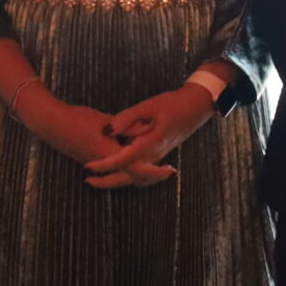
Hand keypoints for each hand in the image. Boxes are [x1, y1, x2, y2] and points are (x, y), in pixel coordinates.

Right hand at [17, 91, 173, 186]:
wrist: (50, 123)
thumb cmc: (78, 118)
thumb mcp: (105, 120)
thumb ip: (128, 127)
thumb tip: (148, 130)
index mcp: (108, 152)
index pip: (137, 167)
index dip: (155, 170)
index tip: (170, 170)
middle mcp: (103, 163)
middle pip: (132, 177)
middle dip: (151, 176)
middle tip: (168, 171)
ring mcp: (96, 164)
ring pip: (123, 175)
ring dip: (140, 173)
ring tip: (157, 168)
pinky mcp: (91, 162)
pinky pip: (114, 171)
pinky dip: (127, 169)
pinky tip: (136, 161)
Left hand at [84, 84, 215, 187]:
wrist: (197, 107)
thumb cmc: (174, 104)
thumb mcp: (148, 106)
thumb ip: (127, 118)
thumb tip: (108, 129)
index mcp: (151, 143)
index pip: (123, 160)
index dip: (105, 165)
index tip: (88, 167)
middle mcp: (155, 155)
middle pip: (129, 176)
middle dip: (107, 181)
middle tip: (88, 180)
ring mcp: (158, 157)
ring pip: (136, 177)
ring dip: (117, 180)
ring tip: (98, 178)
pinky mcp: (159, 154)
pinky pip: (142, 173)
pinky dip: (129, 175)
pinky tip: (118, 169)